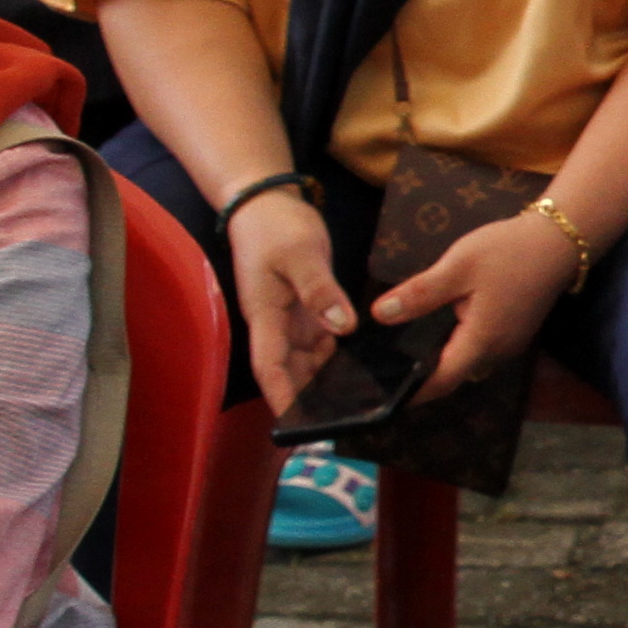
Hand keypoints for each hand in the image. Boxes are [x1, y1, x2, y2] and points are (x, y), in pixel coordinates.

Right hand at [228, 182, 356, 414]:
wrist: (267, 204)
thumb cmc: (276, 228)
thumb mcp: (301, 255)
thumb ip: (321, 291)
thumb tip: (343, 328)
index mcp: (265, 315)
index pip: (269, 366)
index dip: (281, 396)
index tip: (296, 424)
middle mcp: (275, 324)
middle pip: (289, 371)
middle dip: (308, 399)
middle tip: (342, 423)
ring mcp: (290, 319)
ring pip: (306, 360)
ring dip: (325, 381)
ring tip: (358, 404)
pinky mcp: (306, 310)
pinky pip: (320, 342)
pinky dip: (335, 358)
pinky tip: (361, 369)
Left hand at [372, 207, 589, 402]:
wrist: (559, 240)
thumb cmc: (508, 251)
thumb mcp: (458, 266)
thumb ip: (419, 294)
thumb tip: (380, 315)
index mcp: (482, 340)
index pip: (442, 380)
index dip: (413, 392)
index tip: (384, 398)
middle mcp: (498, 350)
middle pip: (454, 373)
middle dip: (423, 375)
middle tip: (384, 368)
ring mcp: (510, 342)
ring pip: (468, 360)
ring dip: (442, 358)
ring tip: (405, 348)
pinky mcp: (515, 331)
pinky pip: (481, 347)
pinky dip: (459, 344)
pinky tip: (441, 325)